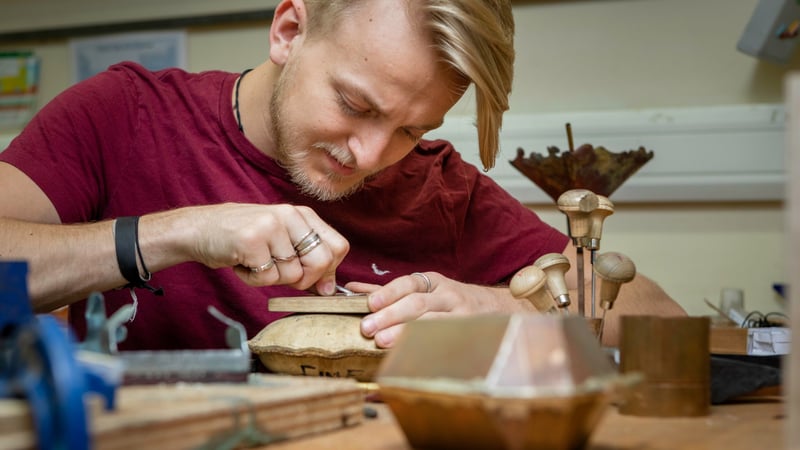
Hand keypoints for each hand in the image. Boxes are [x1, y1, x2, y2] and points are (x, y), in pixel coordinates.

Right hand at [183, 203, 348, 294]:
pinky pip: (267, 279)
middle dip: (304, 280)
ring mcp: (271, 225)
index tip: (312, 279)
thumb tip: (329, 289)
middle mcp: (291, 215)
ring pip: (293, 274)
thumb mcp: (282, 243)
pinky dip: (253, 280)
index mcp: (303, 215)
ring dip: (272, 279)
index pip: (339, 247)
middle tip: (280, 274)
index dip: (329, 270)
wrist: (200, 230)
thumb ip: (308, 262)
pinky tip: (242, 264)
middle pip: (321, 262)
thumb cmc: (245, 239)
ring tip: (255, 263)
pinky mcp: (252, 240)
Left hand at [346, 272, 525, 347]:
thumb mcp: (423, 289)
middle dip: (390, 315)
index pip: (408, 284)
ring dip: (404, 332)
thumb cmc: (449, 300)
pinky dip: (427, 347)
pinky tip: (411, 354)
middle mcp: (447, 296)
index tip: (370, 304)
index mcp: (433, 283)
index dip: (388, 293)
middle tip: (368, 328)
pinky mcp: (468, 334)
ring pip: (431, 322)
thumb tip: (352, 288)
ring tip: (383, 342)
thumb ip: (388, 291)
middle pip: (417, 304)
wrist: (495, 308)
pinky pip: (446, 340)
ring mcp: (460, 316)